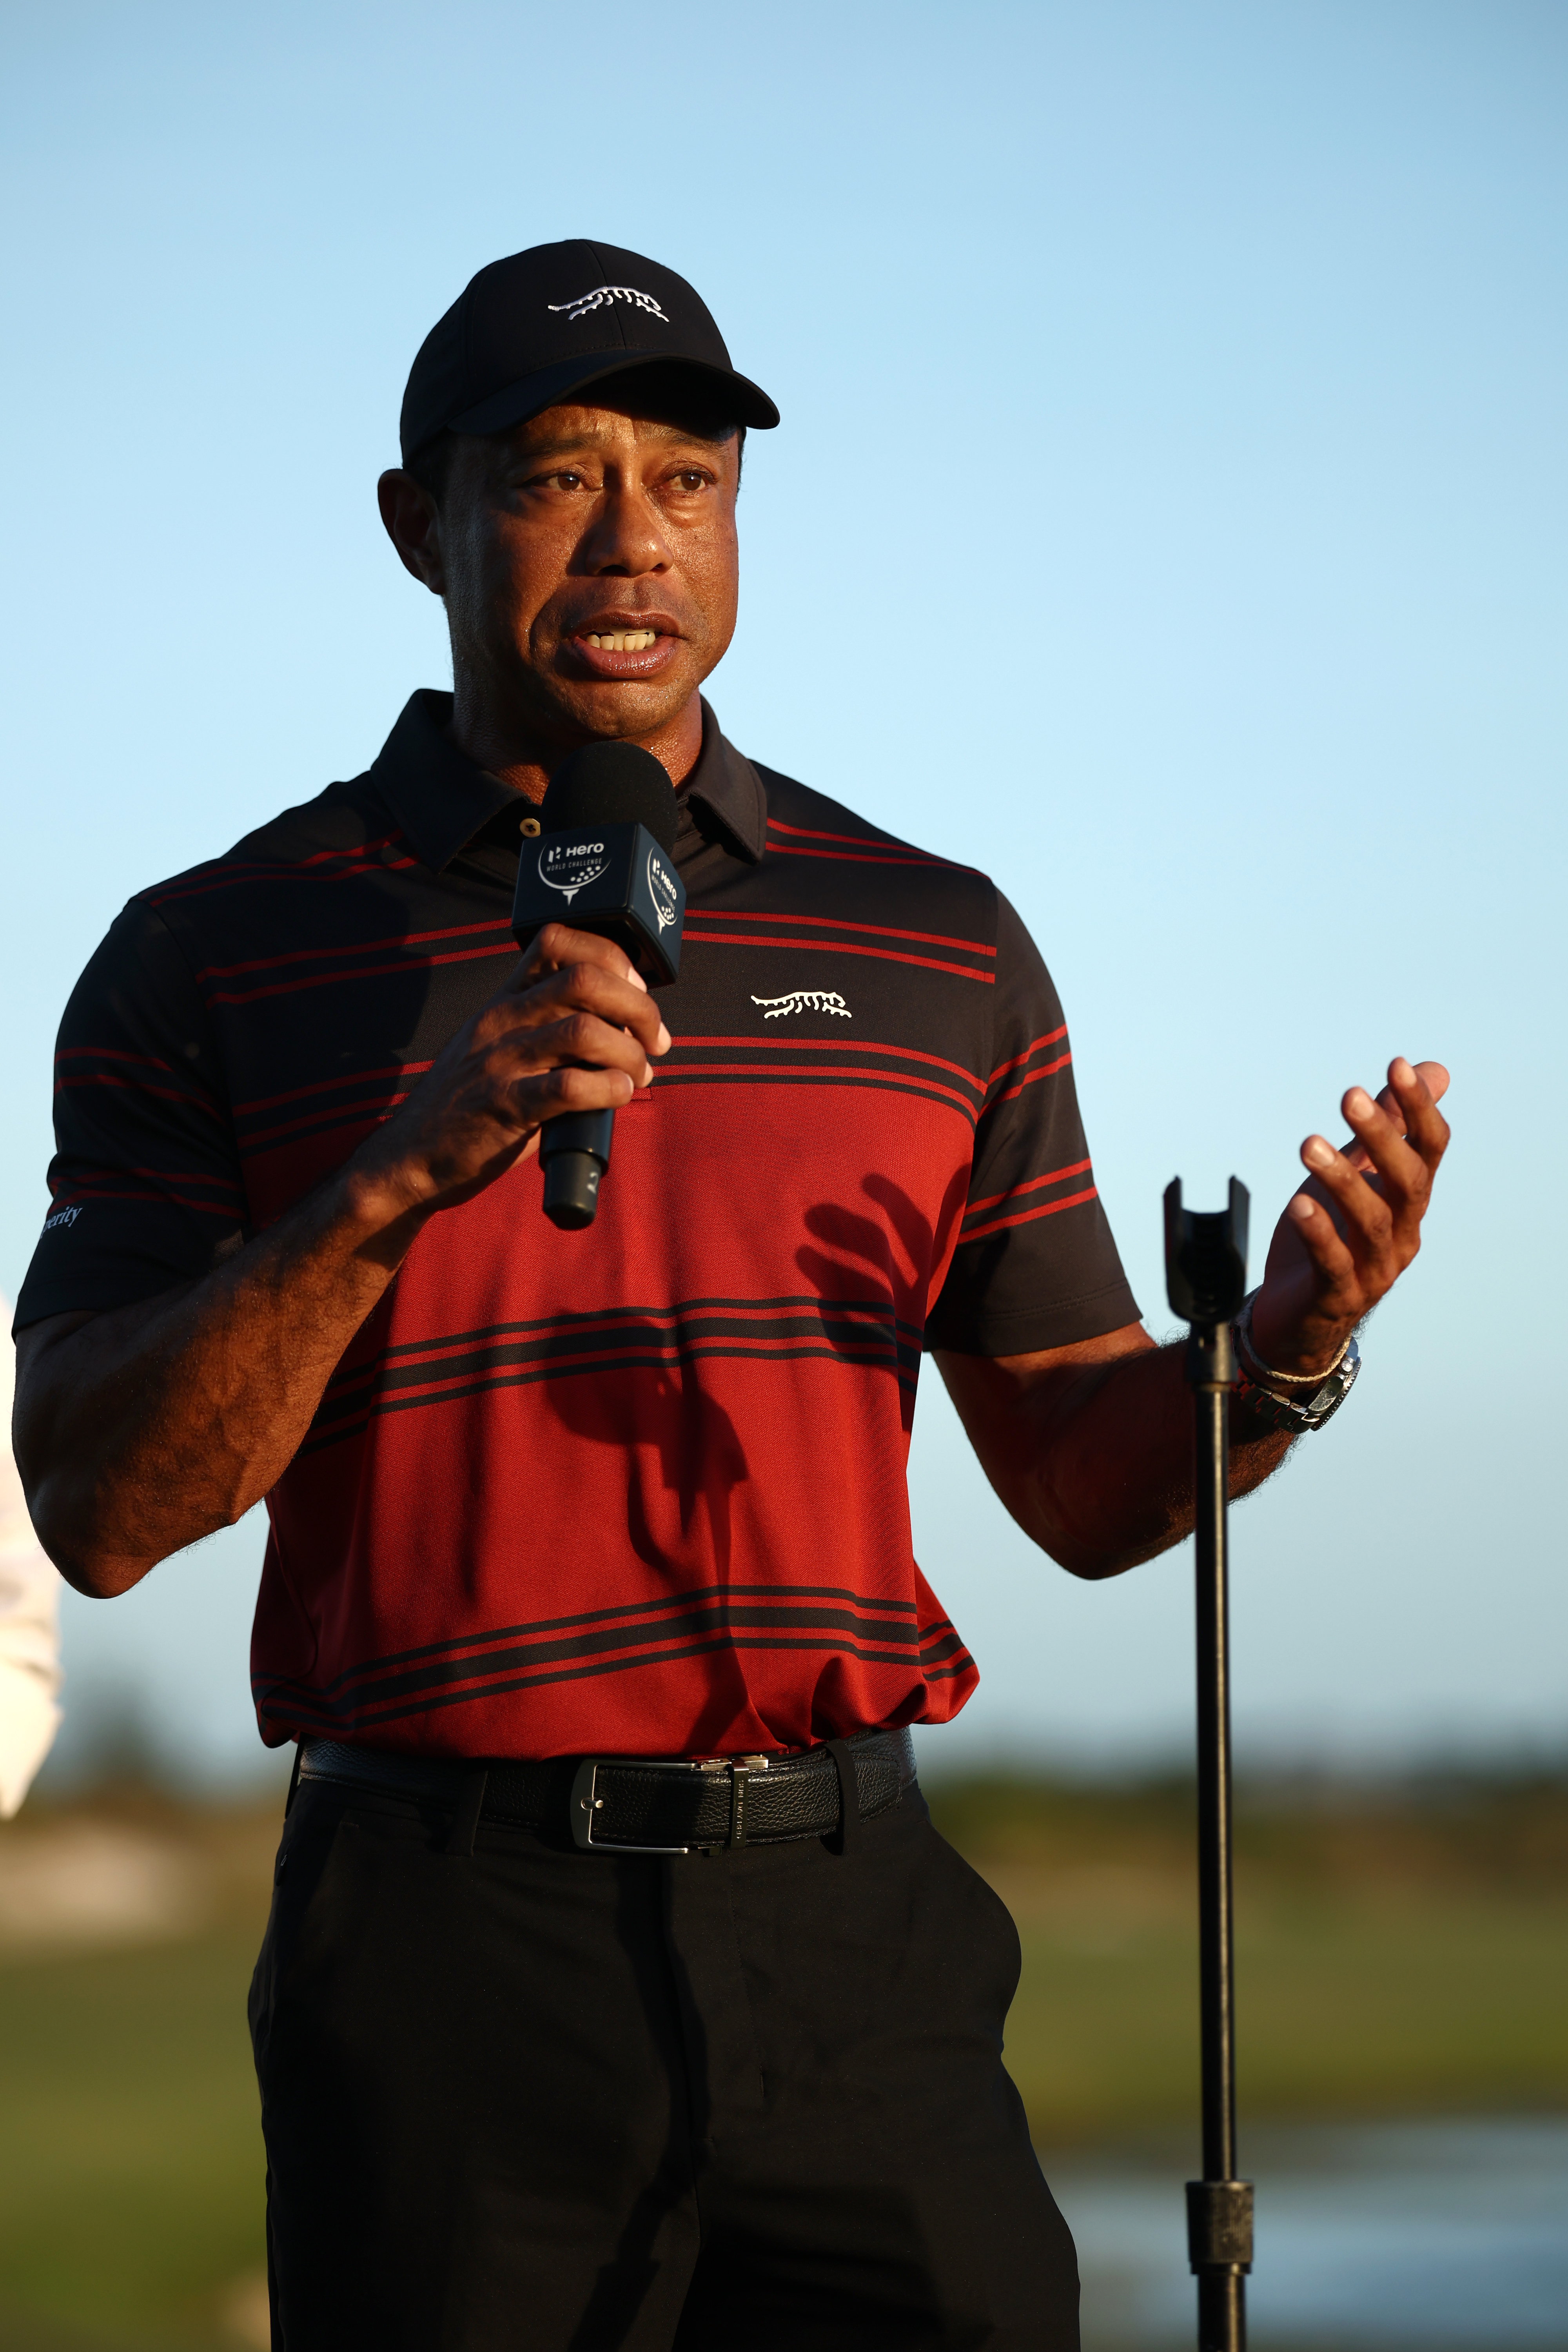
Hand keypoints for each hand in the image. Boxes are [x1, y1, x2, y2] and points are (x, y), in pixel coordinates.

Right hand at [346, 924, 670, 1224]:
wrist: (411, 1156)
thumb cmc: (469, 1104)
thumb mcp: (498, 1048)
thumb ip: (548, 1031)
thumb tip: (624, 1032)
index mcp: (503, 1001)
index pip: (556, 942)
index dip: (610, 957)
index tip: (635, 988)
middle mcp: (502, 1022)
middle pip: (584, 980)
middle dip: (638, 1006)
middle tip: (656, 1038)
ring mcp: (501, 1062)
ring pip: (583, 1031)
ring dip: (629, 1051)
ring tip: (639, 1074)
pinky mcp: (505, 1106)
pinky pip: (568, 1087)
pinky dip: (608, 1088)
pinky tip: (617, 1096)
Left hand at [1249, 1057, 1449, 1377]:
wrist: (1299, 1316)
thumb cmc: (1331, 1235)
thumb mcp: (1356, 1173)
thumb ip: (1389, 1126)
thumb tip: (1433, 1070)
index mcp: (1409, 1201)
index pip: (1429, 1151)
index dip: (1419, 1109)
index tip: (1397, 1065)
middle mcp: (1402, 1234)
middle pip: (1408, 1182)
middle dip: (1383, 1137)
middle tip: (1349, 1096)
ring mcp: (1374, 1269)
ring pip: (1372, 1221)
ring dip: (1342, 1179)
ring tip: (1309, 1143)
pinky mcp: (1338, 1297)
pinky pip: (1334, 1263)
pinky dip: (1319, 1233)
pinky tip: (1299, 1205)